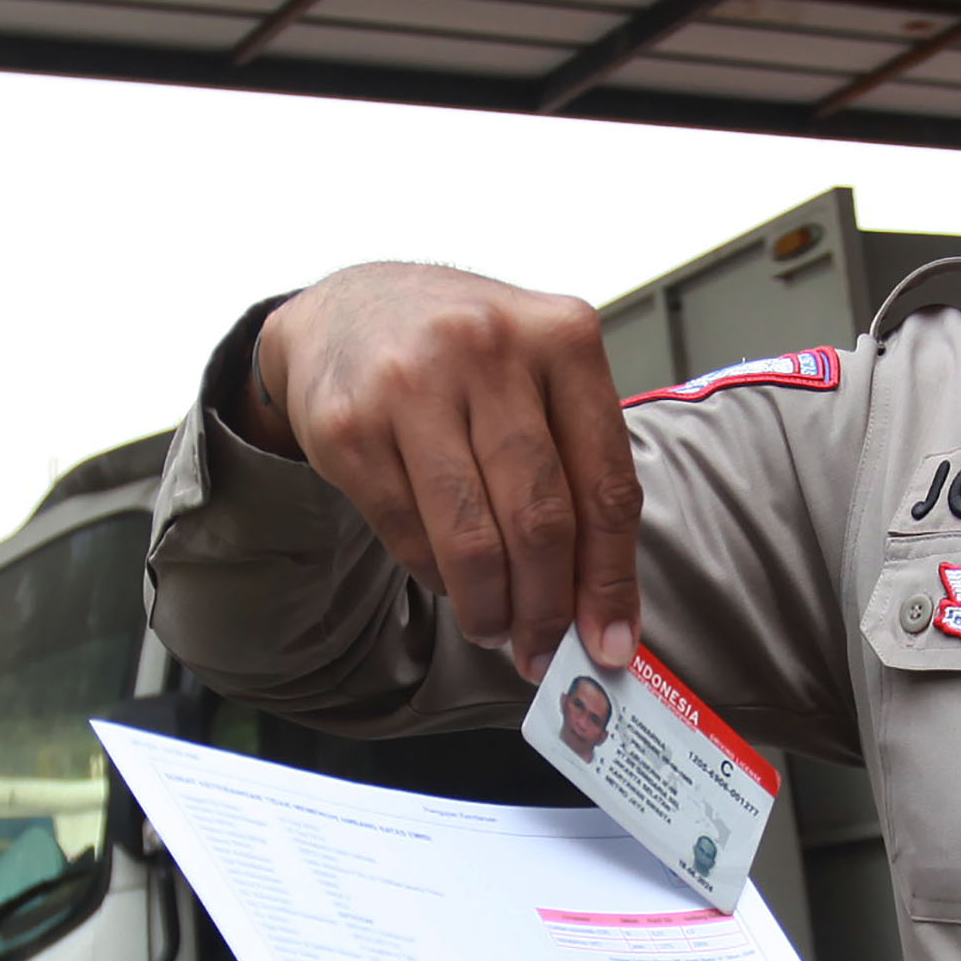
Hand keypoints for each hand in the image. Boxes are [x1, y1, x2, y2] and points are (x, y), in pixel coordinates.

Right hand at [249, 263, 639, 671]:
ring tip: (495, 627)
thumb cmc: (465, 354)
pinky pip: (407, 535)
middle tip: (544, 651)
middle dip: (547, 608)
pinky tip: (448, 579)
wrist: (349, 309)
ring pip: (470, 539)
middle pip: (540, 520)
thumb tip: (603, 599)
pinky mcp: (349, 426)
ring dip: (489, 607)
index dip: (612, 579)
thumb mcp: (539, 372)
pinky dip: (435, 576)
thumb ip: (578, 461)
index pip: (606, 484)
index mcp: (562, 335)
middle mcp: (489, 349)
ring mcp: (411, 384)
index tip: (612, 644)